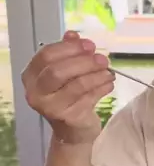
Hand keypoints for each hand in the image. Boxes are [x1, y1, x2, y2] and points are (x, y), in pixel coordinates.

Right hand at [22, 30, 114, 144]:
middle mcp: (36, 93)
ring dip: (97, 75)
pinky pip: (89, 98)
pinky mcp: (69, 118)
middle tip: (102, 59)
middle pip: (58, 71)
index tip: (89, 45)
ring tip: (109, 72)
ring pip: (76, 85)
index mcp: (31, 76)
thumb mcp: (65, 72)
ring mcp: (51, 108)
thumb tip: (73, 35)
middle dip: (84, 62)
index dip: (70, 48)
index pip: (46, 55)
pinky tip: (109, 84)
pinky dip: (102, 88)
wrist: (72, 131)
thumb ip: (67, 52)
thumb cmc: (67, 97)